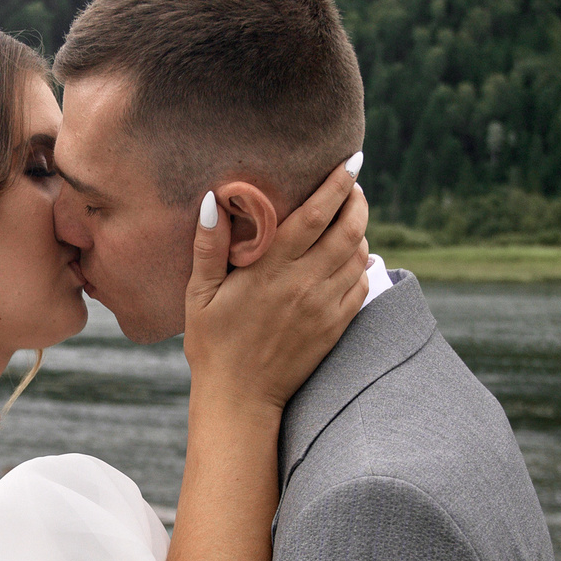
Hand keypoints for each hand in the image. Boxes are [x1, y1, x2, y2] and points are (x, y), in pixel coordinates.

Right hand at [181, 160, 369, 417]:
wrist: (240, 398)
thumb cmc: (213, 344)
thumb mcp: (199, 294)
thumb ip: (209, 246)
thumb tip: (212, 200)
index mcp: (272, 270)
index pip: (316, 216)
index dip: (337, 185)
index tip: (350, 162)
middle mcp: (305, 285)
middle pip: (349, 230)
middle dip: (357, 201)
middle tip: (354, 185)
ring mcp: (325, 307)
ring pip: (358, 256)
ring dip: (360, 231)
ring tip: (351, 216)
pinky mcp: (335, 327)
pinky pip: (360, 286)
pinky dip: (361, 265)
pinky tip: (350, 257)